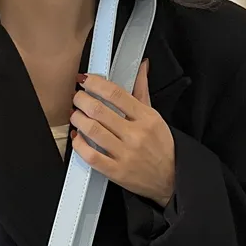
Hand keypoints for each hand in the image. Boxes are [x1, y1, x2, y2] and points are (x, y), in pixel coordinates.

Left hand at [70, 60, 174, 206]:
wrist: (170, 179)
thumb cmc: (161, 147)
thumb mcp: (155, 117)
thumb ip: (142, 91)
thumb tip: (141, 66)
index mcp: (146, 117)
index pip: (116, 93)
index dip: (96, 83)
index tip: (85, 80)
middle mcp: (136, 135)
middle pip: (100, 110)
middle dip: (81, 100)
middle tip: (76, 98)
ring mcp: (125, 154)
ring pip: (93, 131)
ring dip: (78, 119)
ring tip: (74, 115)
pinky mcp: (116, 172)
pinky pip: (91, 156)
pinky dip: (79, 145)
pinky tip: (77, 137)